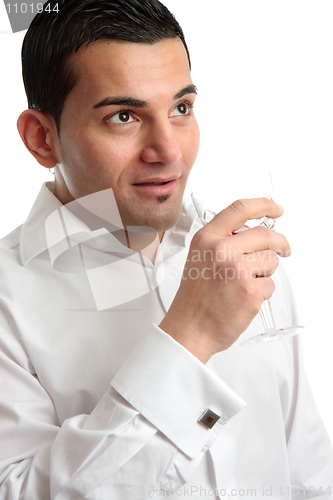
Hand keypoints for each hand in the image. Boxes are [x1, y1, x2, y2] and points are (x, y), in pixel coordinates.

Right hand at [159, 198, 290, 362]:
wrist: (189, 328)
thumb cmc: (194, 298)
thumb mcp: (199, 258)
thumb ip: (222, 241)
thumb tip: (252, 234)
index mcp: (207, 238)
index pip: (240, 209)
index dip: (263, 205)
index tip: (275, 209)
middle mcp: (222, 249)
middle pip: (265, 234)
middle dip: (280, 243)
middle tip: (284, 249)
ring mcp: (237, 269)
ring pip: (271, 260)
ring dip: (266, 272)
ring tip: (246, 283)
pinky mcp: (251, 290)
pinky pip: (270, 284)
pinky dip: (262, 292)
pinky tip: (244, 298)